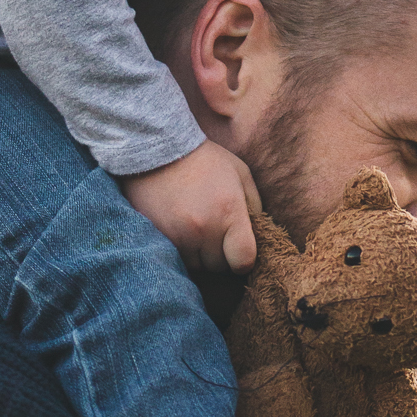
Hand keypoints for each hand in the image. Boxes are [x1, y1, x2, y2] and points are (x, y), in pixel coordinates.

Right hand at [124, 142, 260, 276]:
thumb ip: (255, 206)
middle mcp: (204, 228)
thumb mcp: (241, 173)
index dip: (244, 260)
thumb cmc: (207, 161)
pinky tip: (182, 232)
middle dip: (221, 255)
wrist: (160, 149)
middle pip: (219, 266)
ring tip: (197, 231)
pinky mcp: (158, 237)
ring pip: (197, 267)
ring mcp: (178, 235)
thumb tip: (258, 236)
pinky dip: (182, 252)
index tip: (239, 250)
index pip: (243, 261)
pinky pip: (176, 260)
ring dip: (200, 255)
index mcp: (229, 212)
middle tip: (216, 234)